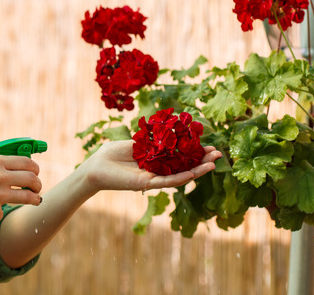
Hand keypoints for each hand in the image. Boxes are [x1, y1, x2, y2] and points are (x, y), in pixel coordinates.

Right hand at [0, 155, 42, 227]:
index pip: (26, 162)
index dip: (34, 168)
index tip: (35, 173)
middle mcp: (0, 177)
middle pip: (32, 179)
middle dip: (38, 184)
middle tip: (37, 187)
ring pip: (28, 197)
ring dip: (35, 198)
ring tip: (36, 200)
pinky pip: (4, 211)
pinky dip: (1, 211)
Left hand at [78, 140, 220, 193]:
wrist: (95, 167)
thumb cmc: (111, 153)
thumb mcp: (135, 142)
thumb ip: (153, 139)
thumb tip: (170, 131)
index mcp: (155, 158)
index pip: (179, 155)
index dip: (194, 150)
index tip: (209, 144)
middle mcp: (157, 169)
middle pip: (184, 165)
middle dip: (201, 160)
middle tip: (218, 154)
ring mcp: (153, 177)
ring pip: (180, 175)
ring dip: (197, 170)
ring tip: (213, 164)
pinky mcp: (146, 184)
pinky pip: (166, 181)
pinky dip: (180, 178)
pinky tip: (193, 173)